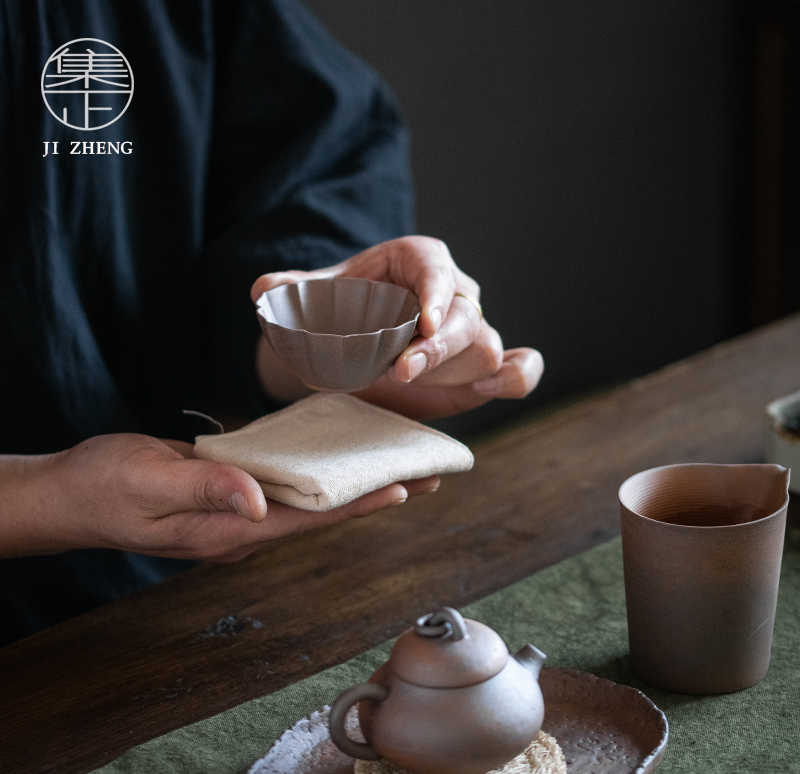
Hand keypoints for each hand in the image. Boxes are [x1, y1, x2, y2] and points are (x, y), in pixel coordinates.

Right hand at [0, 434, 438, 560]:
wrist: (74, 492)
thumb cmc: (105, 486)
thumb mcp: (149, 481)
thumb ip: (204, 488)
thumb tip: (260, 498)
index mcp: (228, 531)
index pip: (307, 520)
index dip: (354, 505)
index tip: (401, 490)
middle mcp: (242, 527)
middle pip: (318, 515)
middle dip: (368, 497)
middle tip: (421, 477)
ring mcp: (237, 512)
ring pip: (305, 500)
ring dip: (348, 484)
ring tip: (392, 466)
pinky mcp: (230, 492)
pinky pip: (282, 483)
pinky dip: (313, 470)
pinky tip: (333, 456)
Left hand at [250, 236, 543, 418]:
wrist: (355, 348)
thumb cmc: (343, 314)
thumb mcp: (315, 301)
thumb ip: (293, 295)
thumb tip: (265, 289)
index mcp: (418, 261)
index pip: (435, 268)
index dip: (433, 293)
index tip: (421, 323)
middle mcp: (451, 293)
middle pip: (462, 314)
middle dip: (437, 345)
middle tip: (402, 370)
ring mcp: (469, 331)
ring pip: (484, 345)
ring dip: (456, 369)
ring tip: (417, 385)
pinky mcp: (478, 369)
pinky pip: (518, 369)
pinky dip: (519, 375)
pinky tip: (497, 386)